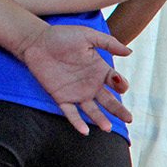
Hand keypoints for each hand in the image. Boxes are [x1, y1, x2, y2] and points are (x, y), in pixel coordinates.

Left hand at [17, 24, 133, 134]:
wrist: (36, 41)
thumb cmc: (62, 36)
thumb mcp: (87, 35)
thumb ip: (108, 43)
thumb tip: (130, 52)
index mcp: (100, 70)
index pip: (116, 82)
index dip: (121, 85)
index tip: (120, 86)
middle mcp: (91, 84)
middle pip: (109, 101)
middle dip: (119, 110)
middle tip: (129, 119)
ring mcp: (77, 93)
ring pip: (92, 110)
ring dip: (101, 119)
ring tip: (108, 128)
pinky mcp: (61, 98)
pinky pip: (71, 113)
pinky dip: (77, 122)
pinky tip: (85, 131)